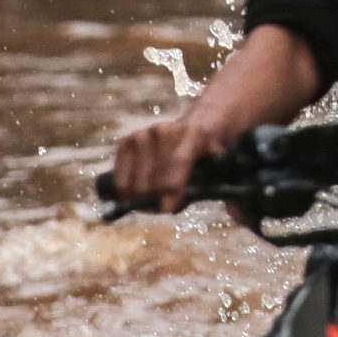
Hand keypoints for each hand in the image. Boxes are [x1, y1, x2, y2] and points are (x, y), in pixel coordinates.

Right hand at [109, 113, 231, 215]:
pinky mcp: (126, 142)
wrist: (195, 127)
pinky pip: (120, 179)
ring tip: (154, 203)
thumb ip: (204, 186)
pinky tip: (137, 196)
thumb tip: (175, 206)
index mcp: (193, 134)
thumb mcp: (217, 167)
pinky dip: (127, 193)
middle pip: (154, 178)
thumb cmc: (207, 155)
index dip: (173, 187)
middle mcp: (165, 130)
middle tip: (164, 208)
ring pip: (135, 182)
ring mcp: (143, 135)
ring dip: (142, 200)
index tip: (168, 209)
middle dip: (157, 201)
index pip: (179, 161)